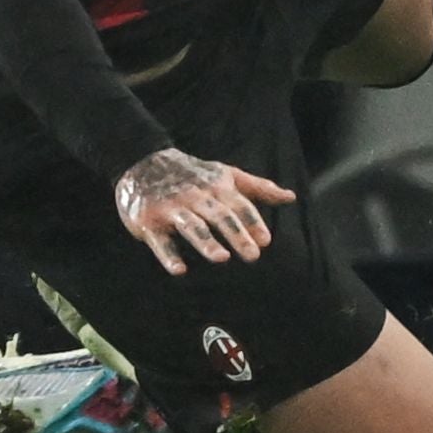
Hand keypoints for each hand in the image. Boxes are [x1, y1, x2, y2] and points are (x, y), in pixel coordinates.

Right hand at [112, 148, 288, 276]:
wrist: (141, 161)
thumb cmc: (192, 174)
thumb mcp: (225, 174)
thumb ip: (258, 188)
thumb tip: (291, 197)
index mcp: (215, 187)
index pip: (238, 205)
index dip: (252, 222)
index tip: (265, 241)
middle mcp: (195, 197)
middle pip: (218, 216)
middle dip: (236, 235)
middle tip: (252, 256)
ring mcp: (170, 209)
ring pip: (191, 226)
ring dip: (206, 242)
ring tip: (222, 258)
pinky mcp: (148, 222)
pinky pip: (159, 241)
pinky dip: (168, 256)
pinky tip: (180, 270)